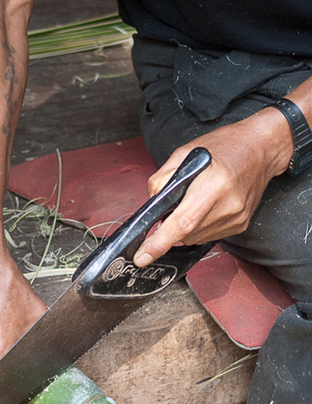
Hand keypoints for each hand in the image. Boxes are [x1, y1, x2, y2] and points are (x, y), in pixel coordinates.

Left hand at [134, 109, 291, 266]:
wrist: (261, 148)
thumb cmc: (224, 147)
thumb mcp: (184, 154)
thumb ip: (161, 180)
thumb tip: (151, 208)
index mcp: (213, 185)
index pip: (181, 223)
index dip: (159, 243)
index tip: (142, 257)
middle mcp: (228, 205)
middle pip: (185, 233)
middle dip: (169, 226)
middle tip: (174, 204)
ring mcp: (236, 218)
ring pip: (194, 238)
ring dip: (184, 226)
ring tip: (194, 200)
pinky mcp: (240, 224)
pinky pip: (207, 235)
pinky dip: (198, 225)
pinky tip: (205, 206)